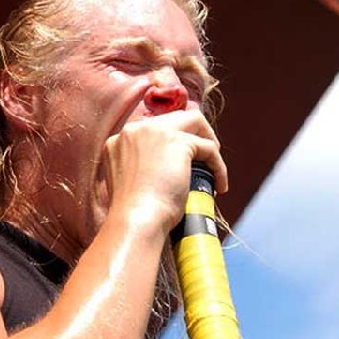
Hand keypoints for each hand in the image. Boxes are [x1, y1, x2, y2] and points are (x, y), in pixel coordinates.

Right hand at [101, 109, 226, 234]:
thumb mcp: (129, 182)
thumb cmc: (133, 213)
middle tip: (202, 160)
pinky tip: (219, 186)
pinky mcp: (178, 143)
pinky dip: (219, 167)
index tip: (181, 161)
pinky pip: (209, 148)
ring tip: (214, 165)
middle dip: (191, 135)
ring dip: (208, 140)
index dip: (170, 142)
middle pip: (173, 119)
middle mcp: (135, 130)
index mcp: (118, 141)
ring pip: (194, 120)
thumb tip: (163, 169)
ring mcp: (156, 132)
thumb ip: (139, 167)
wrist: (135, 219)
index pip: (152, 130)